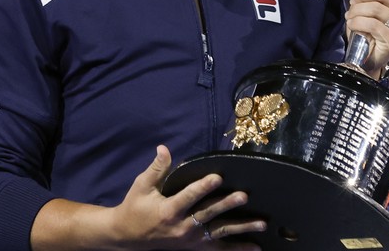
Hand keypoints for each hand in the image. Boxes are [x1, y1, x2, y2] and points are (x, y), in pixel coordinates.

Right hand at [111, 145, 265, 249]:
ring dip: (241, 228)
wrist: (128, 238)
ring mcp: (190, 240)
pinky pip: (218, 249)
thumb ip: (156, 168)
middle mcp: (181, 227)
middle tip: (244, 196)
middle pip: (208, 214)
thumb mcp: (141, 186)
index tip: (218, 176)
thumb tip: (164, 148)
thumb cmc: (135, 207)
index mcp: (168, 211)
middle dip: (227, 205)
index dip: (203, 186)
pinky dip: (237, 249)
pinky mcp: (195, 247)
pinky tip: (255, 247)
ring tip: (261, 223)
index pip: (189, 197)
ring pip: (219, 232)